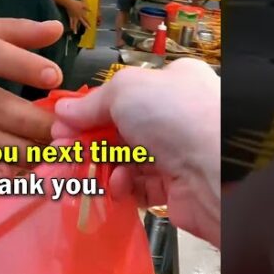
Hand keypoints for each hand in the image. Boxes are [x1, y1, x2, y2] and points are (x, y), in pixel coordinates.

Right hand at [51, 59, 219, 245]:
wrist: (218, 169)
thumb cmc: (175, 115)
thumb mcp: (126, 90)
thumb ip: (93, 102)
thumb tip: (66, 112)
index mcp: (171, 83)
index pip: (121, 96)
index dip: (87, 110)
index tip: (58, 125)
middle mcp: (175, 117)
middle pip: (118, 130)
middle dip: (84, 142)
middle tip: (56, 153)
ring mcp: (176, 155)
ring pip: (125, 161)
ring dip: (97, 166)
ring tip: (73, 174)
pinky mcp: (176, 190)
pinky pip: (138, 187)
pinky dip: (122, 187)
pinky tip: (115, 184)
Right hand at [65, 0, 89, 33]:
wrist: (69, 4)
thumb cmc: (76, 3)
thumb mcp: (82, 5)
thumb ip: (87, 8)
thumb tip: (91, 10)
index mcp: (81, 14)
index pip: (86, 19)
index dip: (89, 22)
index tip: (91, 26)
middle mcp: (78, 17)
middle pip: (83, 22)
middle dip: (86, 26)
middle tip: (89, 29)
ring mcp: (74, 17)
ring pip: (75, 24)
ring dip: (75, 29)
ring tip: (75, 33)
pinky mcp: (70, 17)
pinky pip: (70, 22)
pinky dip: (71, 25)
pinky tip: (71, 29)